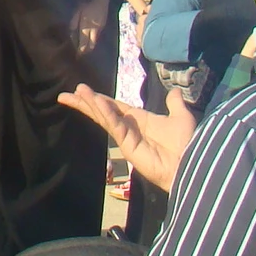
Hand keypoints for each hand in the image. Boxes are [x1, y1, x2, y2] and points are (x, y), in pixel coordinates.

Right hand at [59, 84, 195, 191]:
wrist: (190, 165)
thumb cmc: (186, 143)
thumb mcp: (181, 117)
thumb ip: (175, 103)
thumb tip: (175, 91)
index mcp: (138, 120)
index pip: (113, 106)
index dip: (98, 98)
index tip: (82, 90)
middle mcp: (129, 127)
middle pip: (102, 111)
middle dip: (85, 103)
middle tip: (66, 95)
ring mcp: (126, 137)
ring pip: (104, 117)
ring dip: (90, 104)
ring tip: (76, 93)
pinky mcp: (127, 145)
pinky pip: (114, 126)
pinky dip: (105, 113)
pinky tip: (96, 103)